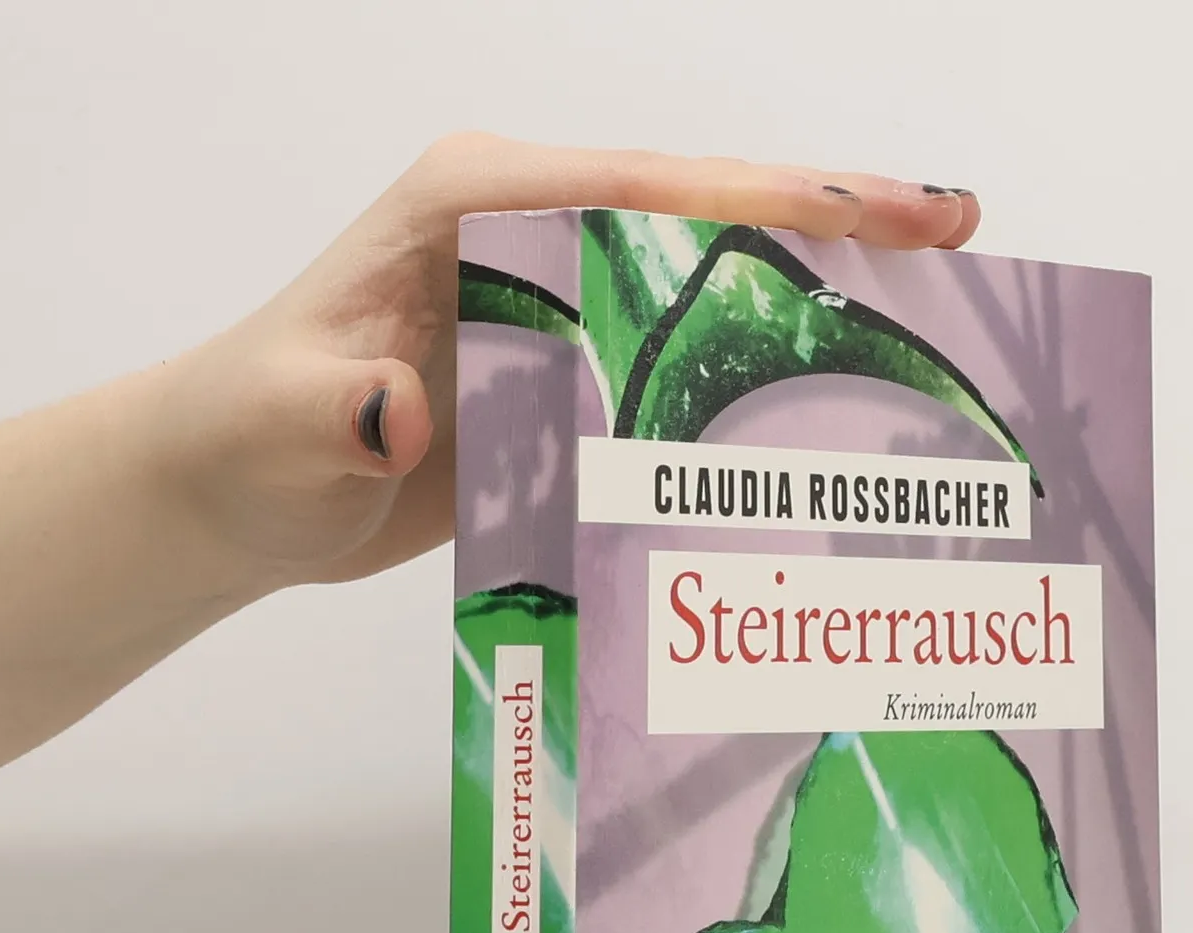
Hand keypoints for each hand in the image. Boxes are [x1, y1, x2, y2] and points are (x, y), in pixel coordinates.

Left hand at [161, 137, 981, 591]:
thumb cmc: (247, 435)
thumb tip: (399, 411)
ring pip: (710, 274)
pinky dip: (765, 366)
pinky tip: (838, 394)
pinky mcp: (568, 361)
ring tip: (938, 303)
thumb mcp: (281, 422)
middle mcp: (530, 229)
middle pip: (705, 209)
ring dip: (820, 286)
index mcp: (475, 202)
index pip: (645, 186)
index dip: (773, 197)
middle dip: (834, 217)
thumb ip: (337, 409)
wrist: (235, 487)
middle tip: (957, 232)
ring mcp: (556, 293)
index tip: (883, 211)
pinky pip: (685, 354)